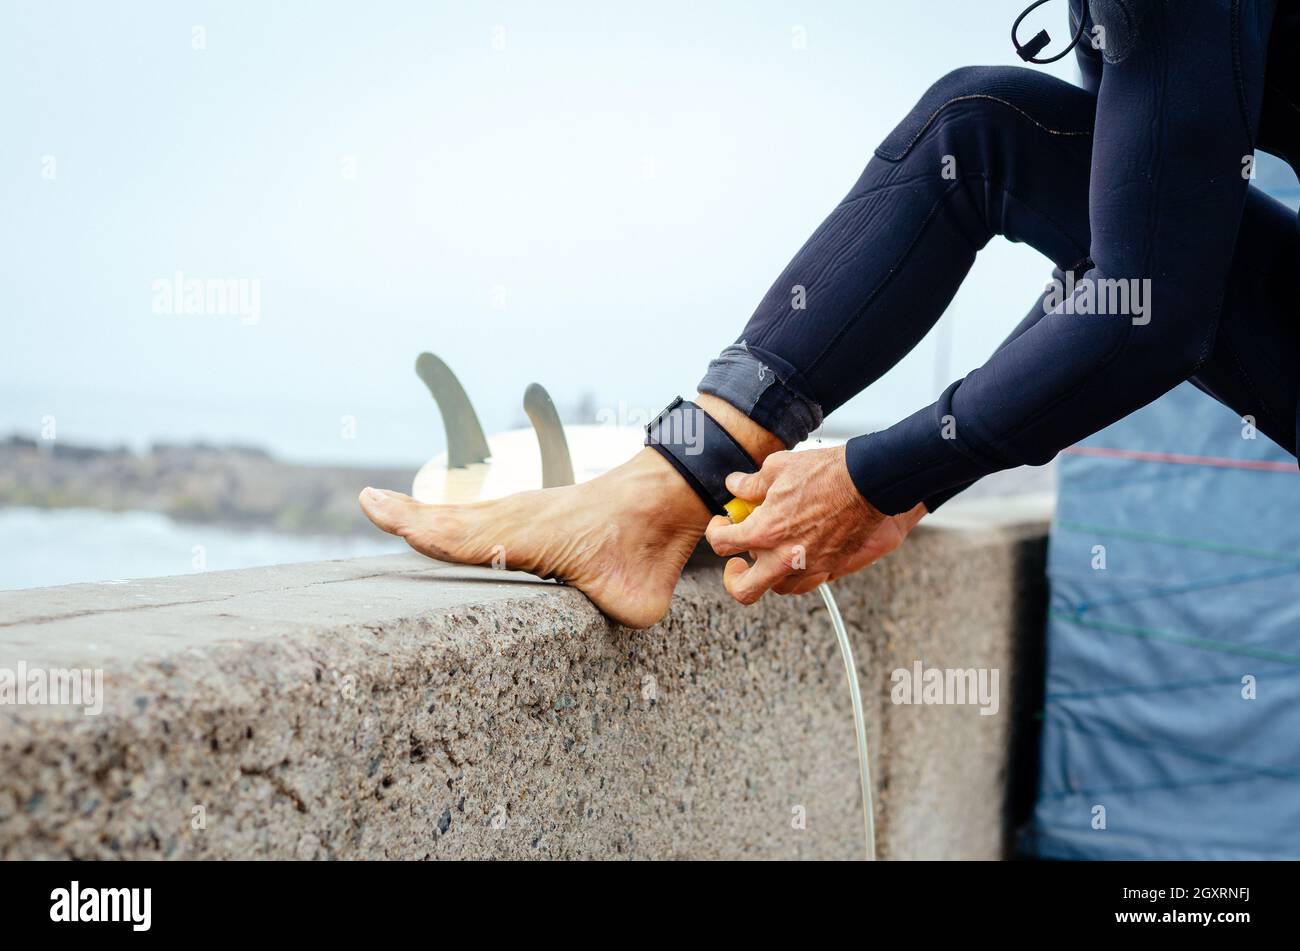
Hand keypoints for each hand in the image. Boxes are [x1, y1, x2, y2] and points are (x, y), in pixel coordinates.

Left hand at [704, 446, 925, 604]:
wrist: (869, 481)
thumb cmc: (825, 472)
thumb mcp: (778, 468)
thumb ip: (751, 483)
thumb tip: (736, 486)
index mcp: (764, 532)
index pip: (722, 544)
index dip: (715, 532)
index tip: (722, 524)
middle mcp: (784, 557)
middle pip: (744, 589)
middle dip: (734, 578)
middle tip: (736, 562)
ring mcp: (810, 566)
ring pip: (779, 588)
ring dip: (768, 575)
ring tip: (769, 554)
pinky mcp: (832, 566)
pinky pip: (807, 582)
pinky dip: (797, 573)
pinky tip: (796, 554)